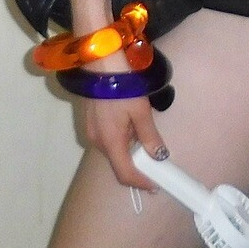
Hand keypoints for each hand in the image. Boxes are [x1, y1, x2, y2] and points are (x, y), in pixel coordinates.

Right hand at [79, 57, 169, 188]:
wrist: (99, 62)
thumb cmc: (122, 86)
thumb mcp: (141, 111)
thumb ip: (150, 136)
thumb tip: (159, 156)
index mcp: (110, 142)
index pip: (125, 173)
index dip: (141, 182)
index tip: (155, 185)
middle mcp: (97, 141)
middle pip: (119, 162)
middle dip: (137, 163)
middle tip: (154, 158)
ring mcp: (91, 132)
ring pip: (113, 150)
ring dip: (129, 149)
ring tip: (143, 133)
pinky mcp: (90, 122)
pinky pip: (108, 138)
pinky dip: (121, 139)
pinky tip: (130, 124)